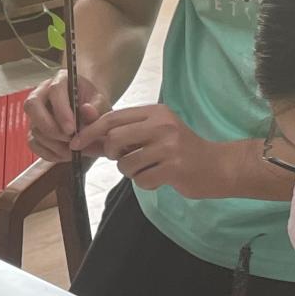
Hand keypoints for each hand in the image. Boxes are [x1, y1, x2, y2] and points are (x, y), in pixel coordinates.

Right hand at [24, 70, 109, 161]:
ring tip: (72, 150)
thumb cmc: (94, 103)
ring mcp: (36, 112)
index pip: (54, 91)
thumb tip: (86, 111)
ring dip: (53, 143)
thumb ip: (97, 106)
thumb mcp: (101, 102)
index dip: (61, 111)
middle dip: (50, 127)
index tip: (72, 129)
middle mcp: (42, 93)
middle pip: (32, 106)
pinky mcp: (34, 128)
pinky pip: (33, 143)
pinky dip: (47, 152)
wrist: (89, 108)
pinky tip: (64, 154)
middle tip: (68, 140)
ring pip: (33, 127)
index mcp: (60, 80)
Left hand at [74, 105, 232, 197]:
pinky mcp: (174, 168)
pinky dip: (146, 183)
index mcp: (155, 112)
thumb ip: (124, 135)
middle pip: (115, 139)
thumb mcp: (155, 133)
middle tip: (127, 158)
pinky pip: (141, 180)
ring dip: (132, 172)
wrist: (218, 166)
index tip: (75, 143)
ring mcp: (169, 146)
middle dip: (114, 154)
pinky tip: (161, 177)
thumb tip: (84, 141)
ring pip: (126, 164)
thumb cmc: (182, 150)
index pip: (113, 118)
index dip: (90, 131)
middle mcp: (162, 125)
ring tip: (150, 168)